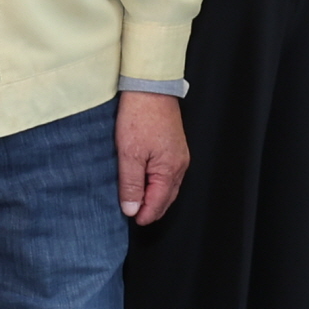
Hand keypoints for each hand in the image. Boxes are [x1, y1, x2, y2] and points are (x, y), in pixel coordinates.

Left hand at [117, 91, 188, 222]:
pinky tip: (146, 182)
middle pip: (167, 197)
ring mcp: (179, 155)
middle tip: (134, 215)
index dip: (145, 215)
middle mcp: (179, 165)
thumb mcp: (129, 154)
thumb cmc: (140, 117)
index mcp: (170, 170)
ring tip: (138, 202)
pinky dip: (157, 183)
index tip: (132, 220)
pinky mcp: (174, 146)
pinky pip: (168, 173)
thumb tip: (132, 209)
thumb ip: (131, 184)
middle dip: (152, 208)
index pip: (159, 203)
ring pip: (168, 186)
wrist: (150, 88)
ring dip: (154, 196)